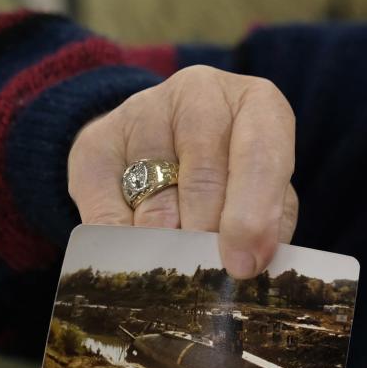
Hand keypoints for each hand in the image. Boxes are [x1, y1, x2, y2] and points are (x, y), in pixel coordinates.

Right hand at [67, 65, 297, 277]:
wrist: (168, 142)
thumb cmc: (238, 175)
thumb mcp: (270, 192)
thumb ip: (270, 224)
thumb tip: (249, 264)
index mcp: (258, 104)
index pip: (260, 155)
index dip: (252, 215)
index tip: (244, 265)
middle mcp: (201, 93)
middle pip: (203, 178)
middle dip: (207, 236)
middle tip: (208, 274)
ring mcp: (143, 110)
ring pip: (155, 198)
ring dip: (166, 242)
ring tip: (176, 264)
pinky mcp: (96, 141)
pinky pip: (106, 211)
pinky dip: (122, 243)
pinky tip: (137, 253)